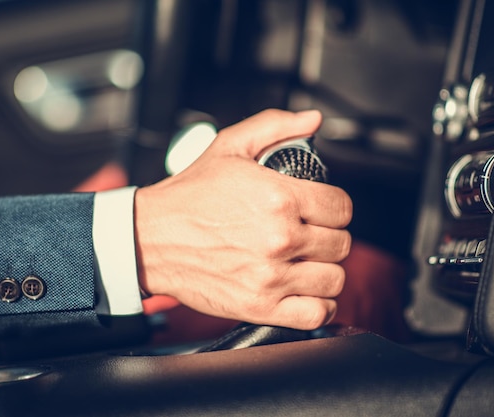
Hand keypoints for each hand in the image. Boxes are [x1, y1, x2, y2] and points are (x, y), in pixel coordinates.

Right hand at [134, 109, 352, 329]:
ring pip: (334, 279)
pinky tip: (306, 291)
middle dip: (329, 237)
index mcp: (280, 198)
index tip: (322, 212)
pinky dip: (319, 305)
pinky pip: (317, 314)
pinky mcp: (260, 306)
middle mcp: (280, 238)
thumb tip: (312, 120)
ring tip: (307, 263)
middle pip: (341, 244)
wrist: (151, 238)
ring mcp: (271, 276)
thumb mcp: (229, 146)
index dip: (335, 208)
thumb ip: (275, 126)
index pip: (342, 208)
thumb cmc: (188, 196)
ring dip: (325, 270)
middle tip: (310, 235)